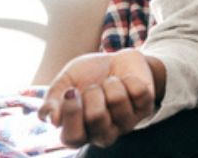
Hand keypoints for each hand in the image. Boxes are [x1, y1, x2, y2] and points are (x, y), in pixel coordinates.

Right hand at [37, 49, 158, 147]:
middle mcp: (102, 134)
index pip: (72, 138)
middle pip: (96, 117)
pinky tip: (127, 81)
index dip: (71, 112)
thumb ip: (52, 101)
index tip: (71, 91)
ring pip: (118, 100)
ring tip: (111, 83)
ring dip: (111, 83)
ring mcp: (126, 124)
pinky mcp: (145, 109)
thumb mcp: (64, 83)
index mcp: (79, 133)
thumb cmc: (86, 76)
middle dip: (93, 92)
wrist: (115, 59)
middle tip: (94, 86)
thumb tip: (53, 119)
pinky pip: (138, 91)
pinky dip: (129, 78)